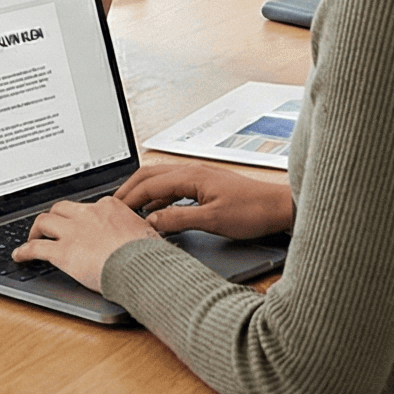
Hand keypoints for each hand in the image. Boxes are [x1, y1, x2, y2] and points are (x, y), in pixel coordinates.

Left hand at [12, 195, 163, 290]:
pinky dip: (24, 251)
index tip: (79, 224)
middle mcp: (87, 214)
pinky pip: (35, 248)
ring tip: (32, 238)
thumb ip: (136, 230)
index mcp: (108, 207)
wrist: (141, 267)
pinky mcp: (62, 252)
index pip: (88, 206)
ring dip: (35, 230)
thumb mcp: (146, 233)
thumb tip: (142, 235)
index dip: (80, 216)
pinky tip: (19, 256)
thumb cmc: (149, 254)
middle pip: (61, 208)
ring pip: (44, 221)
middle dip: (54, 217)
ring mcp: (73, 232)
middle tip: (50, 228)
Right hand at [113, 161, 295, 239]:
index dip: (128, 198)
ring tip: (129, 209)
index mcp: (191, 176)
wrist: (279, 207)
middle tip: (113, 207)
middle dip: (129, 190)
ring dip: (143, 192)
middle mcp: (192, 171)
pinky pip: (174, 186)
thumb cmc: (253, 211)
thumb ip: (178, 219)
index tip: (113, 212)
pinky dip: (159, 196)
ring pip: (161, 179)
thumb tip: (151, 222)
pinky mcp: (206, 185)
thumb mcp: (212, 220)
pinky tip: (157, 211)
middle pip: (150, 175)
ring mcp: (199, 176)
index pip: (148, 184)